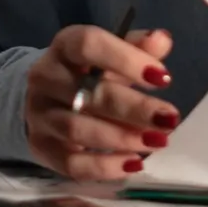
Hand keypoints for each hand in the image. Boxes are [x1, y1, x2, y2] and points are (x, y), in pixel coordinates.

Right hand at [25, 26, 176, 180]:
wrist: (47, 95)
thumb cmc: (89, 69)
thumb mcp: (113, 51)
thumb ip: (138, 46)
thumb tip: (162, 40)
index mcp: (65, 45)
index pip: (89, 45)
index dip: (126, 60)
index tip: (163, 78)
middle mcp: (45, 77)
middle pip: (90, 93)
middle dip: (134, 108)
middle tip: (169, 119)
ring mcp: (39, 114)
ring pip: (79, 130)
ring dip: (122, 138)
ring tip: (157, 141)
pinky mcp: (40, 147)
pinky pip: (70, 163)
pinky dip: (103, 167)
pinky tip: (134, 164)